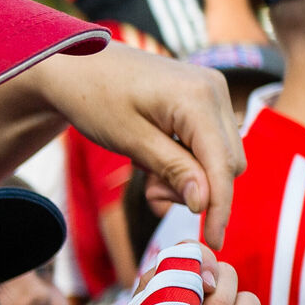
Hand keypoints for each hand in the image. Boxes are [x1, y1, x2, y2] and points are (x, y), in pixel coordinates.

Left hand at [31, 43, 243, 229]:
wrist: (76, 62)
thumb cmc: (96, 97)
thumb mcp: (131, 141)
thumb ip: (173, 170)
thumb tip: (206, 202)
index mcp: (198, 98)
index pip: (223, 164)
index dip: (219, 207)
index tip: (212, 242)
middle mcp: (214, 90)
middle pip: (229, 162)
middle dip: (197, 189)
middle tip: (153, 193)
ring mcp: (211, 91)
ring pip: (221, 155)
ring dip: (191, 177)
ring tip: (149, 176)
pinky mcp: (203, 97)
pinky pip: (210, 141)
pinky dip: (188, 160)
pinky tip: (156, 158)